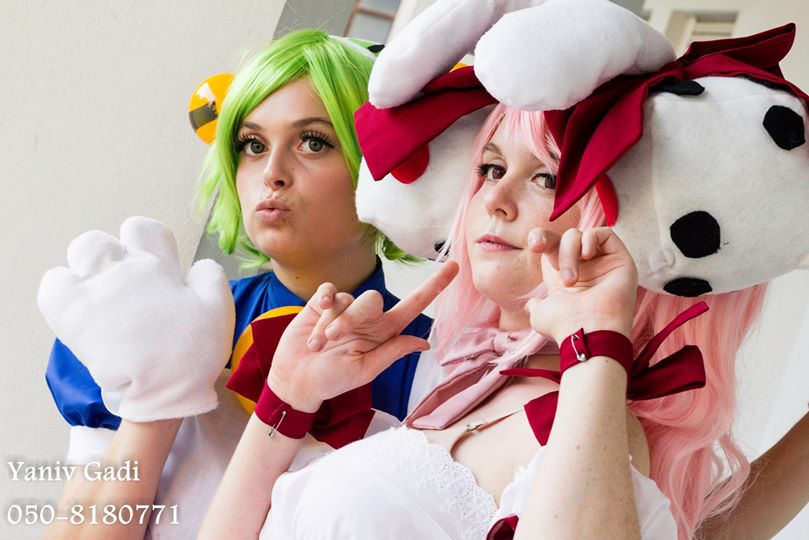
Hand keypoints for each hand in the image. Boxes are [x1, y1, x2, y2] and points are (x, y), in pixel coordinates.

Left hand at [38, 217, 234, 421]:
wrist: (165, 389)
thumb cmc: (194, 352)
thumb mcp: (220, 309)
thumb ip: (210, 277)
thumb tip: (198, 264)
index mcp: (158, 267)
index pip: (143, 229)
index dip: (144, 243)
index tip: (149, 266)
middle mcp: (124, 270)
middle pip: (99, 241)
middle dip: (104, 257)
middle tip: (116, 288)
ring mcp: (95, 288)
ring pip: (79, 253)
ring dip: (83, 269)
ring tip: (92, 297)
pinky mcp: (71, 313)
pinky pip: (53, 283)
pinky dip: (60, 291)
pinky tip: (74, 309)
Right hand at [267, 262, 458, 411]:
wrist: (295, 379)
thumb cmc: (331, 380)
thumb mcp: (364, 370)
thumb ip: (392, 352)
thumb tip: (424, 343)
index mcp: (383, 333)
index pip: (413, 306)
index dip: (434, 287)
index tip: (455, 268)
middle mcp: (367, 318)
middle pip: (372, 299)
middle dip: (351, 319)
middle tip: (332, 340)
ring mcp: (344, 309)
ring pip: (347, 298)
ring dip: (330, 322)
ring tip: (318, 344)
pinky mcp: (322, 303)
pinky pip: (329, 290)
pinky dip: (323, 298)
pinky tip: (316, 310)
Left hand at [525, 227, 636, 344]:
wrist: (585, 331)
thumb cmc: (563, 325)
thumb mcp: (541, 314)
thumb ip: (535, 305)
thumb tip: (531, 304)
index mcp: (566, 276)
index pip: (553, 246)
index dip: (542, 239)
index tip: (534, 246)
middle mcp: (586, 268)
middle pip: (565, 238)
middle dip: (551, 242)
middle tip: (543, 254)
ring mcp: (603, 263)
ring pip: (580, 236)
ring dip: (569, 252)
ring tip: (571, 279)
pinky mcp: (620, 259)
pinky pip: (605, 233)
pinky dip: (590, 239)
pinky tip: (586, 256)